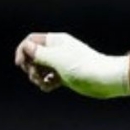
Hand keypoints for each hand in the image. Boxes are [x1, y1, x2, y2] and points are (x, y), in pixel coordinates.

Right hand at [15, 32, 129, 97]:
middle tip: (35, 76)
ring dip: (37, 77)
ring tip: (43, 83)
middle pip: (33, 56)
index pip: (30, 41)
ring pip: (40, 69)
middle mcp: (57, 51)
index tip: (22, 64)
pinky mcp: (67, 76)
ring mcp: (62, 64)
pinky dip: (46, 83)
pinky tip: (49, 87)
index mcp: (55, 42)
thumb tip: (26, 47)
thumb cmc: (83, 67)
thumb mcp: (57, 58)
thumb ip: (38, 53)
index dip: (23, 51)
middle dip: (30, 67)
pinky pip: (49, 78)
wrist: (107, 79)